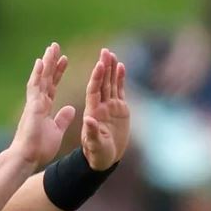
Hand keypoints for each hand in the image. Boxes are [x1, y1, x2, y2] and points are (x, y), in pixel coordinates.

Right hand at [9, 42, 77, 166]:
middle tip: (56, 46)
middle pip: (46, 78)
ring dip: (46, 62)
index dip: (58, 73)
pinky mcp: (32, 107)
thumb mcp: (56, 131)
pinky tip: (41, 61)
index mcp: (44, 108)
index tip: (65, 60)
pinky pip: (35, 87)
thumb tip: (70, 109)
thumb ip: (62, 119)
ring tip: (52, 47)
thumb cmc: (39, 148)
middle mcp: (37, 102)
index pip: (52, 86)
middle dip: (52, 62)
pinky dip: (38, 74)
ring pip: (40, 78)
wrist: (27, 157)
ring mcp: (33, 103)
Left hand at [80, 48, 130, 170]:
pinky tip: (121, 66)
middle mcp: (101, 106)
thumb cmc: (97, 154)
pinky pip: (119, 91)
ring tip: (112, 54)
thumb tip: (88, 120)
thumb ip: (91, 133)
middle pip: (103, 83)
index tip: (99, 64)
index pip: (94, 90)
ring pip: (111, 84)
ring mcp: (111, 107)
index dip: (97, 77)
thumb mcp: (94, 145)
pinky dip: (120, 79)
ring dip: (111, 69)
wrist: (105, 159)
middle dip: (104, 67)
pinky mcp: (120, 110)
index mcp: (93, 112)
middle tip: (105, 51)